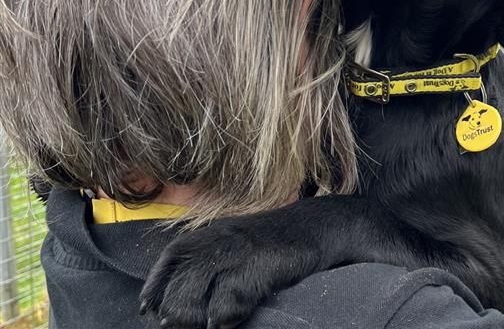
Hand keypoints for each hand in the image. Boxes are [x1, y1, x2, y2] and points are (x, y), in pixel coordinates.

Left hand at [139, 216, 319, 328]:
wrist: (315, 227)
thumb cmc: (273, 242)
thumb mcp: (235, 245)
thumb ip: (209, 264)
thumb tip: (177, 296)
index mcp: (212, 234)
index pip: (171, 258)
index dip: (155, 285)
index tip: (146, 308)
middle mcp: (221, 240)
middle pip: (181, 279)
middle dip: (174, 309)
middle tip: (176, 327)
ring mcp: (240, 251)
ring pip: (197, 291)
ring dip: (194, 317)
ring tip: (205, 325)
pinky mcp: (260, 265)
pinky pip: (228, 298)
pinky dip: (223, 316)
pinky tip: (226, 322)